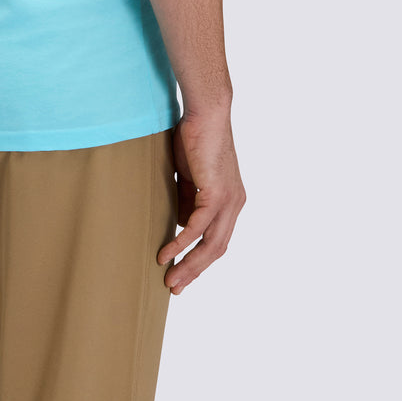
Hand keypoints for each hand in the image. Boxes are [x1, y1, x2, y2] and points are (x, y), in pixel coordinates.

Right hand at [157, 106, 245, 294]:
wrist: (205, 113)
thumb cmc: (194, 137)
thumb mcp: (189, 175)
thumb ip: (187, 198)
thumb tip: (179, 222)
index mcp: (231, 201)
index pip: (217, 239)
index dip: (199, 259)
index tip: (180, 274)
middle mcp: (235, 205)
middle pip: (217, 249)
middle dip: (195, 271)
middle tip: (174, 287)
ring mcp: (229, 201)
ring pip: (211, 244)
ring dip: (189, 265)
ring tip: (170, 279)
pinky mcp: (216, 194)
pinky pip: (197, 227)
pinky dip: (181, 243)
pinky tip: (166, 253)